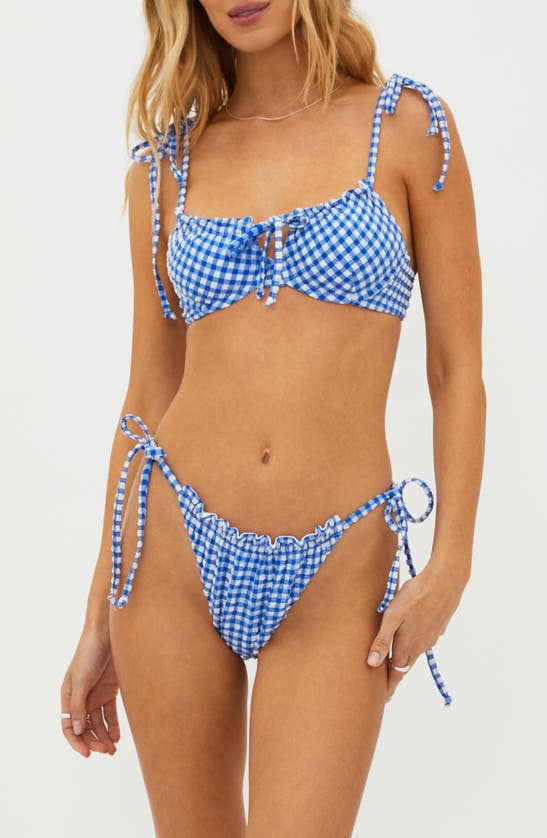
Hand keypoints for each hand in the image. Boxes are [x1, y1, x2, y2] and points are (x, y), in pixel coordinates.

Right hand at [60, 628, 120, 757]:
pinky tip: (118, 736)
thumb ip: (78, 705)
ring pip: (99, 722)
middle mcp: (82, 698)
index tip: (87, 753)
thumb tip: (76, 731)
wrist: (108, 633)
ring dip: (104, 736)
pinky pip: (111, 713)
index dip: (76, 742)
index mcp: (68, 696)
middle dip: (94, 741)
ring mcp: (96, 694)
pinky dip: (114, 725)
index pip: (68, 726)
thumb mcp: (81, 679)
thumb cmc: (89, 653)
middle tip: (105, 751)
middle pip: (85, 727)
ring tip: (113, 749)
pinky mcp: (111, 690)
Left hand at [366, 560, 466, 701]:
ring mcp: (432, 635)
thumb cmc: (416, 595)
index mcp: (408, 644)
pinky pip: (424, 640)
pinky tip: (411, 638)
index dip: (389, 685)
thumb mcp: (392, 616)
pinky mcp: (438, 625)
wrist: (447, 580)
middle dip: (395, 676)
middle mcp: (422, 644)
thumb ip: (382, 640)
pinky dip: (415, 645)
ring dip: (405, 660)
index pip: (397, 672)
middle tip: (386, 687)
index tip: (383, 699)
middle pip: (406, 664)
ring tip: (395, 664)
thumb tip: (371, 663)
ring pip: (416, 652)